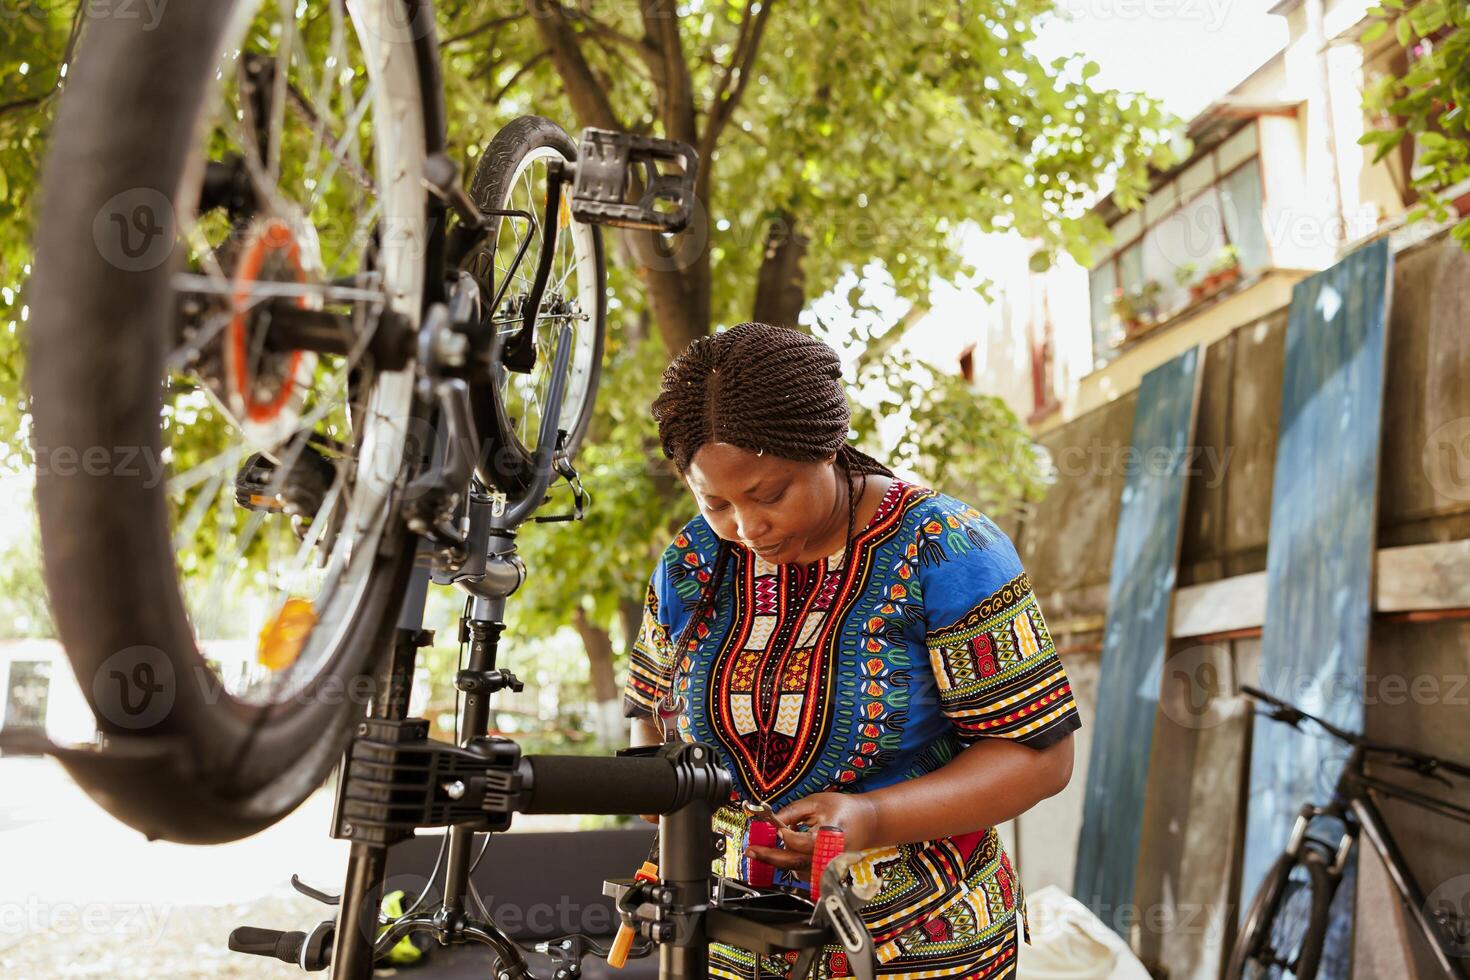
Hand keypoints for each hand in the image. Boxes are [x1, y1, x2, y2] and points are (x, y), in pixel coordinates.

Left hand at [743, 792, 878, 881]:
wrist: (868, 823)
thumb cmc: (844, 810)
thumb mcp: (816, 802)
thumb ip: (792, 812)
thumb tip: (771, 822)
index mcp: (829, 835)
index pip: (800, 842)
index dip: (784, 835)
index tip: (776, 828)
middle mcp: (829, 855)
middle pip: (794, 862)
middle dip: (769, 856)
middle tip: (751, 850)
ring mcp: (829, 866)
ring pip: (797, 869)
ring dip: (779, 860)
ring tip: (765, 849)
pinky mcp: (828, 872)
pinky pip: (804, 872)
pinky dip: (792, 863)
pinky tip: (786, 852)